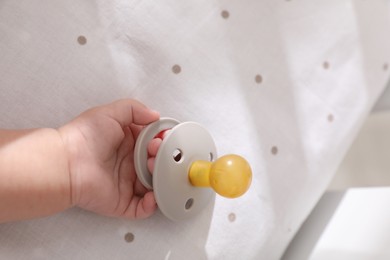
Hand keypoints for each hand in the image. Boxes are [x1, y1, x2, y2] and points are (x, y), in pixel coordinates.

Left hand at [59, 99, 159, 218]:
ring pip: (153, 185)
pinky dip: (152, 204)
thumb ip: (135, 109)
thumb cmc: (85, 137)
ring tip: (153, 168)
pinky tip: (153, 193)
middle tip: (156, 152)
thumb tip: (155, 115)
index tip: (163, 137)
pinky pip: (143, 208)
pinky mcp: (122, 202)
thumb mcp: (111, 113)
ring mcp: (126, 184)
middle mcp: (129, 163)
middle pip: (156, 164)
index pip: (153, 143)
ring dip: (159, 179)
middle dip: (162, 158)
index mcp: (128, 143)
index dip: (161, 140)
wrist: (67, 162)